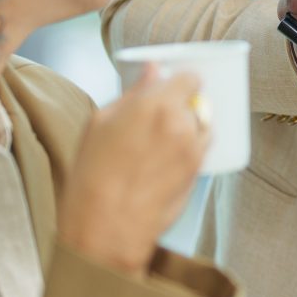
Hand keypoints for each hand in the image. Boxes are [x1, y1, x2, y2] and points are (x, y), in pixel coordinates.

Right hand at [58, 63, 207, 276]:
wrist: (105, 225)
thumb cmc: (94, 174)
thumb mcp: (101, 122)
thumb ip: (134, 92)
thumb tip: (153, 71)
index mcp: (157, 104)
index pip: (190, 78)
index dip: (182, 81)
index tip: (173, 86)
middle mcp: (182, 124)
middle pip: (197, 102)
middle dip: (182, 106)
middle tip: (158, 119)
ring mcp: (193, 150)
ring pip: (202, 127)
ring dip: (189, 128)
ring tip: (158, 145)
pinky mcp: (198, 173)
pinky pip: (201, 150)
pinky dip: (190, 150)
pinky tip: (163, 162)